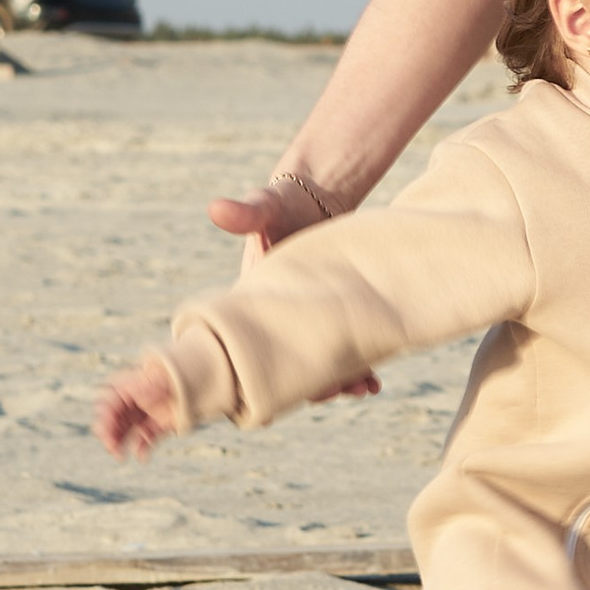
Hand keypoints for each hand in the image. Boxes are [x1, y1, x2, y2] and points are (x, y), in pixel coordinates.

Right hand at [95, 355, 181, 459]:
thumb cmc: (165, 377)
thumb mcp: (141, 381)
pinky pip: (145, 441)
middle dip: (109, 436)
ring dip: (120, 445)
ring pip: (125, 434)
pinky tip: (141, 457)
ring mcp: (143, 416)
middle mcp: (131, 405)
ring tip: (120, 456)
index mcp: (124, 391)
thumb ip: (123, 392)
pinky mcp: (157, 427)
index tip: (105, 431)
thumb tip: (103, 406)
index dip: (104, 420)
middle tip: (111, 447)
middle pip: (113, 423)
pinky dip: (142, 450)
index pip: (106, 408)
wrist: (193, 380)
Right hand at [206, 177, 379, 399]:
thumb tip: (216, 208)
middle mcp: (279, 315)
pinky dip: (356, 363)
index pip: (253, 346)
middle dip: (310, 381)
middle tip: (338, 392)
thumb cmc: (284, 202)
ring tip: (366, 388)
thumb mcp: (268, 205)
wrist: (317, 194)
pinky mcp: (333, 311)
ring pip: (319, 360)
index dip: (264, 372)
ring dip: (339, 378)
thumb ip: (246, 211)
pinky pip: (342, 345)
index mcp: (255, 299)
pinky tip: (373, 382)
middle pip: (289, 362)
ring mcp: (308, 316)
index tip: (279, 395)